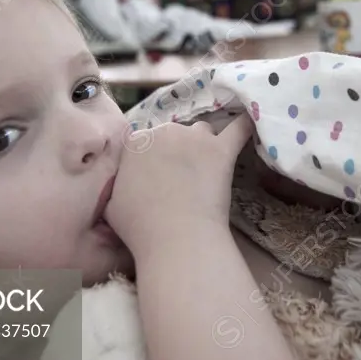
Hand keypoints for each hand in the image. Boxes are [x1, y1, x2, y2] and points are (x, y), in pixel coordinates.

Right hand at [104, 115, 254, 257]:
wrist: (175, 237)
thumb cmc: (139, 227)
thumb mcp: (111, 205)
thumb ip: (117, 186)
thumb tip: (123, 185)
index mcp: (134, 143)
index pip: (144, 142)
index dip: (150, 161)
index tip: (154, 179)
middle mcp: (163, 131)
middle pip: (173, 134)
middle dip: (175, 152)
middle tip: (179, 181)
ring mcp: (194, 138)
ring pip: (201, 131)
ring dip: (202, 145)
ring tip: (204, 169)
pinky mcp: (221, 150)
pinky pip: (238, 129)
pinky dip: (243, 126)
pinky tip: (250, 122)